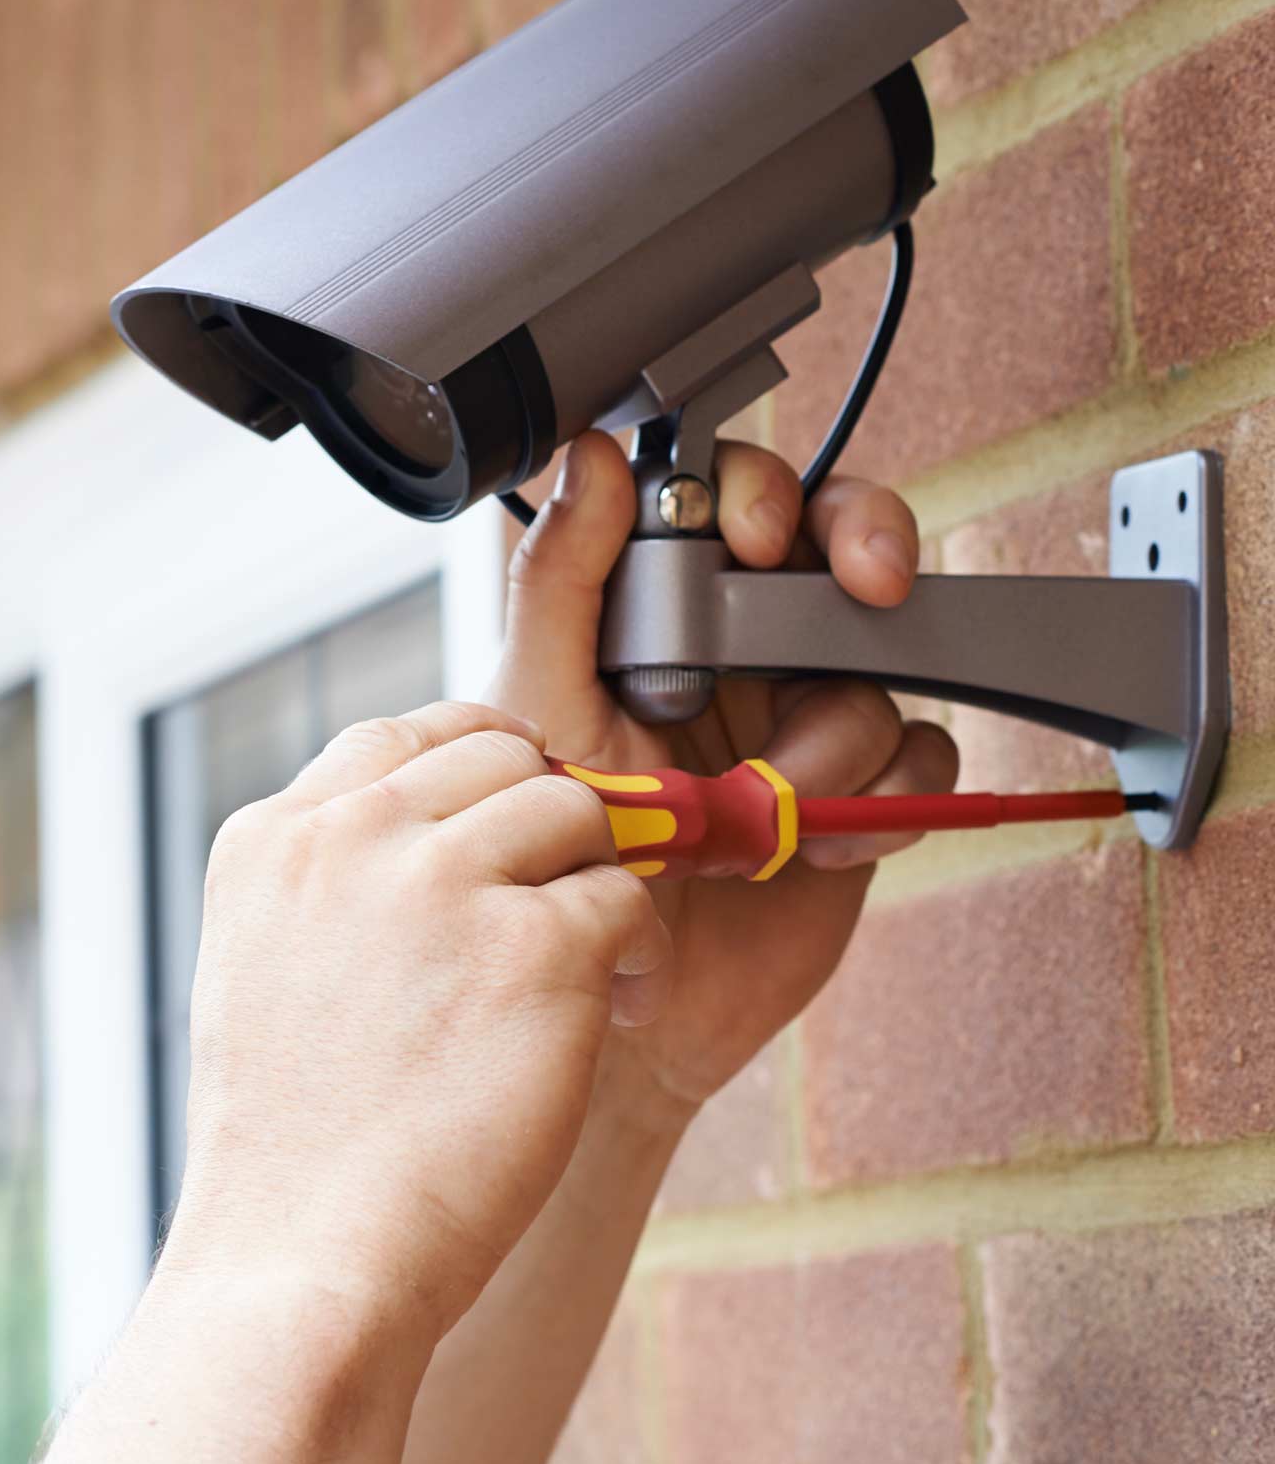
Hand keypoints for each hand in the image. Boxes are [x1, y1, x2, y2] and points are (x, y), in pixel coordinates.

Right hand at [166, 702, 670, 1339]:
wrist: (309, 1260)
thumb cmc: (295, 1143)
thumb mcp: (265, 968)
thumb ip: (340, 879)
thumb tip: (448, 828)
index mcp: (278, 839)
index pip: (404, 733)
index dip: (480, 758)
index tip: (517, 802)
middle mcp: (357, 839)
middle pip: (502, 759)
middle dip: (547, 818)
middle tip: (566, 891)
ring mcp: (447, 885)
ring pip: (575, 811)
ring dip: (598, 876)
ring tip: (596, 962)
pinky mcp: (539, 949)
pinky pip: (627, 899)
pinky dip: (639, 953)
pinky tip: (619, 1008)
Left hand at [488, 432, 957, 1126]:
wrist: (628, 1006)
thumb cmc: (556, 860)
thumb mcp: (540, 711)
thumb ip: (562, 582)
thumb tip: (594, 457)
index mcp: (658, 609)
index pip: (726, 500)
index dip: (761, 496)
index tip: (761, 537)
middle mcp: (738, 649)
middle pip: (833, 543)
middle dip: (864, 545)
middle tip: (868, 584)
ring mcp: (804, 716)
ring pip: (877, 663)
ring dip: (834, 737)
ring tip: (770, 809)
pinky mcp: (862, 789)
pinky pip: (923, 752)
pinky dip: (892, 793)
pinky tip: (826, 842)